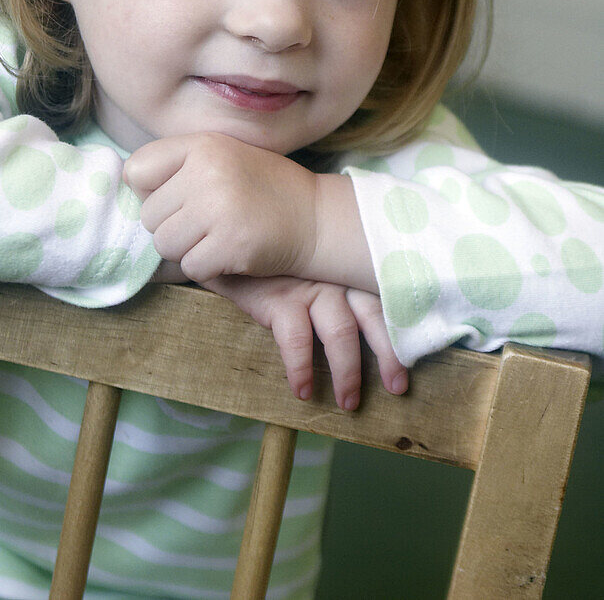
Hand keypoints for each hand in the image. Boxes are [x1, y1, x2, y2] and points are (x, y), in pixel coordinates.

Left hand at [123, 133, 318, 282]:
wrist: (317, 218)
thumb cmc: (262, 189)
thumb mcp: (223, 157)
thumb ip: (179, 166)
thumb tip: (128, 185)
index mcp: (202, 145)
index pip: (136, 170)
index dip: (150, 191)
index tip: (177, 197)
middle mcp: (207, 171)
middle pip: (149, 215)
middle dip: (172, 226)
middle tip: (206, 222)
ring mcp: (219, 208)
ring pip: (165, 244)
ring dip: (187, 250)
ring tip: (217, 237)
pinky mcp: (231, 244)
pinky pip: (190, 267)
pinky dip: (207, 267)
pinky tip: (231, 252)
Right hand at [203, 275, 408, 409]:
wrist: (230, 239)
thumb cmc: (278, 258)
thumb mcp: (314, 264)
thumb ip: (339, 281)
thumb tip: (370, 324)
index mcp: (349, 269)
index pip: (386, 299)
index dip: (402, 331)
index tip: (413, 360)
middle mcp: (337, 276)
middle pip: (374, 316)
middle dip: (389, 355)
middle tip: (397, 388)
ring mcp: (309, 287)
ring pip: (342, 332)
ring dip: (348, 373)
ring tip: (348, 403)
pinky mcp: (279, 299)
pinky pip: (297, 341)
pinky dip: (301, 369)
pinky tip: (303, 391)